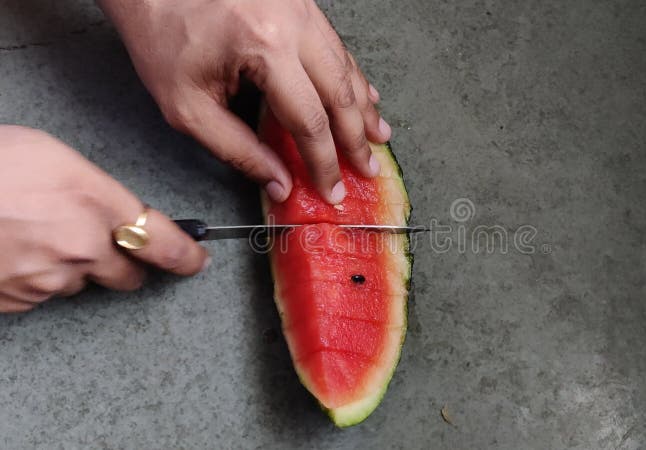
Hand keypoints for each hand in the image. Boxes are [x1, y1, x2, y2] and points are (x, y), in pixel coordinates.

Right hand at [0, 126, 207, 313]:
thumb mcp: (53, 156)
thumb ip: (95, 191)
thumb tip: (116, 213)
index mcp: (95, 205)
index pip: (164, 243)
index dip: (187, 256)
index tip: (197, 261)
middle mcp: (80, 250)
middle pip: (129, 276)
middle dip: (124, 262)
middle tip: (99, 241)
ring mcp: (47, 281)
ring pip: (81, 285)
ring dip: (72, 268)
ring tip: (35, 234)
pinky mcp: (18, 302)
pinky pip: (43, 296)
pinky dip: (37, 279)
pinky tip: (13, 250)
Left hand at [98, 0, 390, 203]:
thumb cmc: (162, 34)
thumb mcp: (187, 107)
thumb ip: (237, 150)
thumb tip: (280, 182)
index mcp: (264, 47)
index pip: (309, 121)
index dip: (324, 163)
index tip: (332, 190)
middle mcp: (292, 23)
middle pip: (340, 94)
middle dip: (356, 139)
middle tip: (367, 169)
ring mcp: (301, 8)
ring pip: (345, 67)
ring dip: (362, 108)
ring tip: (377, 137)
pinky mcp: (300, 2)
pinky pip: (335, 46)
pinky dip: (350, 77)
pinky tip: (363, 95)